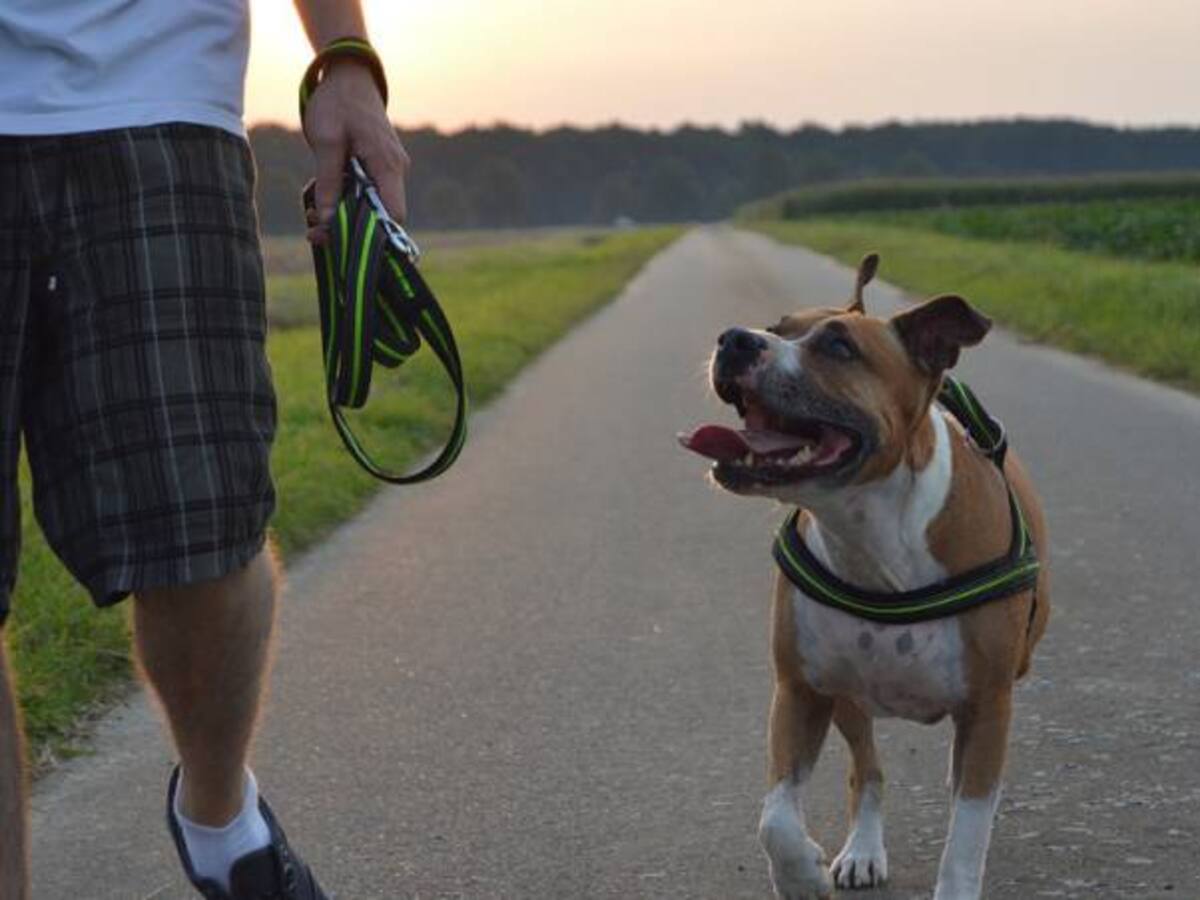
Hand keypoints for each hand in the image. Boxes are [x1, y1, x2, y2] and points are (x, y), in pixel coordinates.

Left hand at [302, 58, 410, 243]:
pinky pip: (366, 191)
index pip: (394, 215)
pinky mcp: (378, 166)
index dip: (375, 233)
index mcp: (387, 165)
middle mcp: (395, 170)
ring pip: (371, 204)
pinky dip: (344, 197)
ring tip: (312, 210)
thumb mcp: (326, 140)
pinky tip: (322, 192)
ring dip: (342, 212)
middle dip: (348, 226)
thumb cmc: (337, 103)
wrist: (349, 75)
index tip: (343, 239)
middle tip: (314, 229)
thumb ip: (328, 182)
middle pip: (381, 214)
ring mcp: (388, 169)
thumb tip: (328, 220)